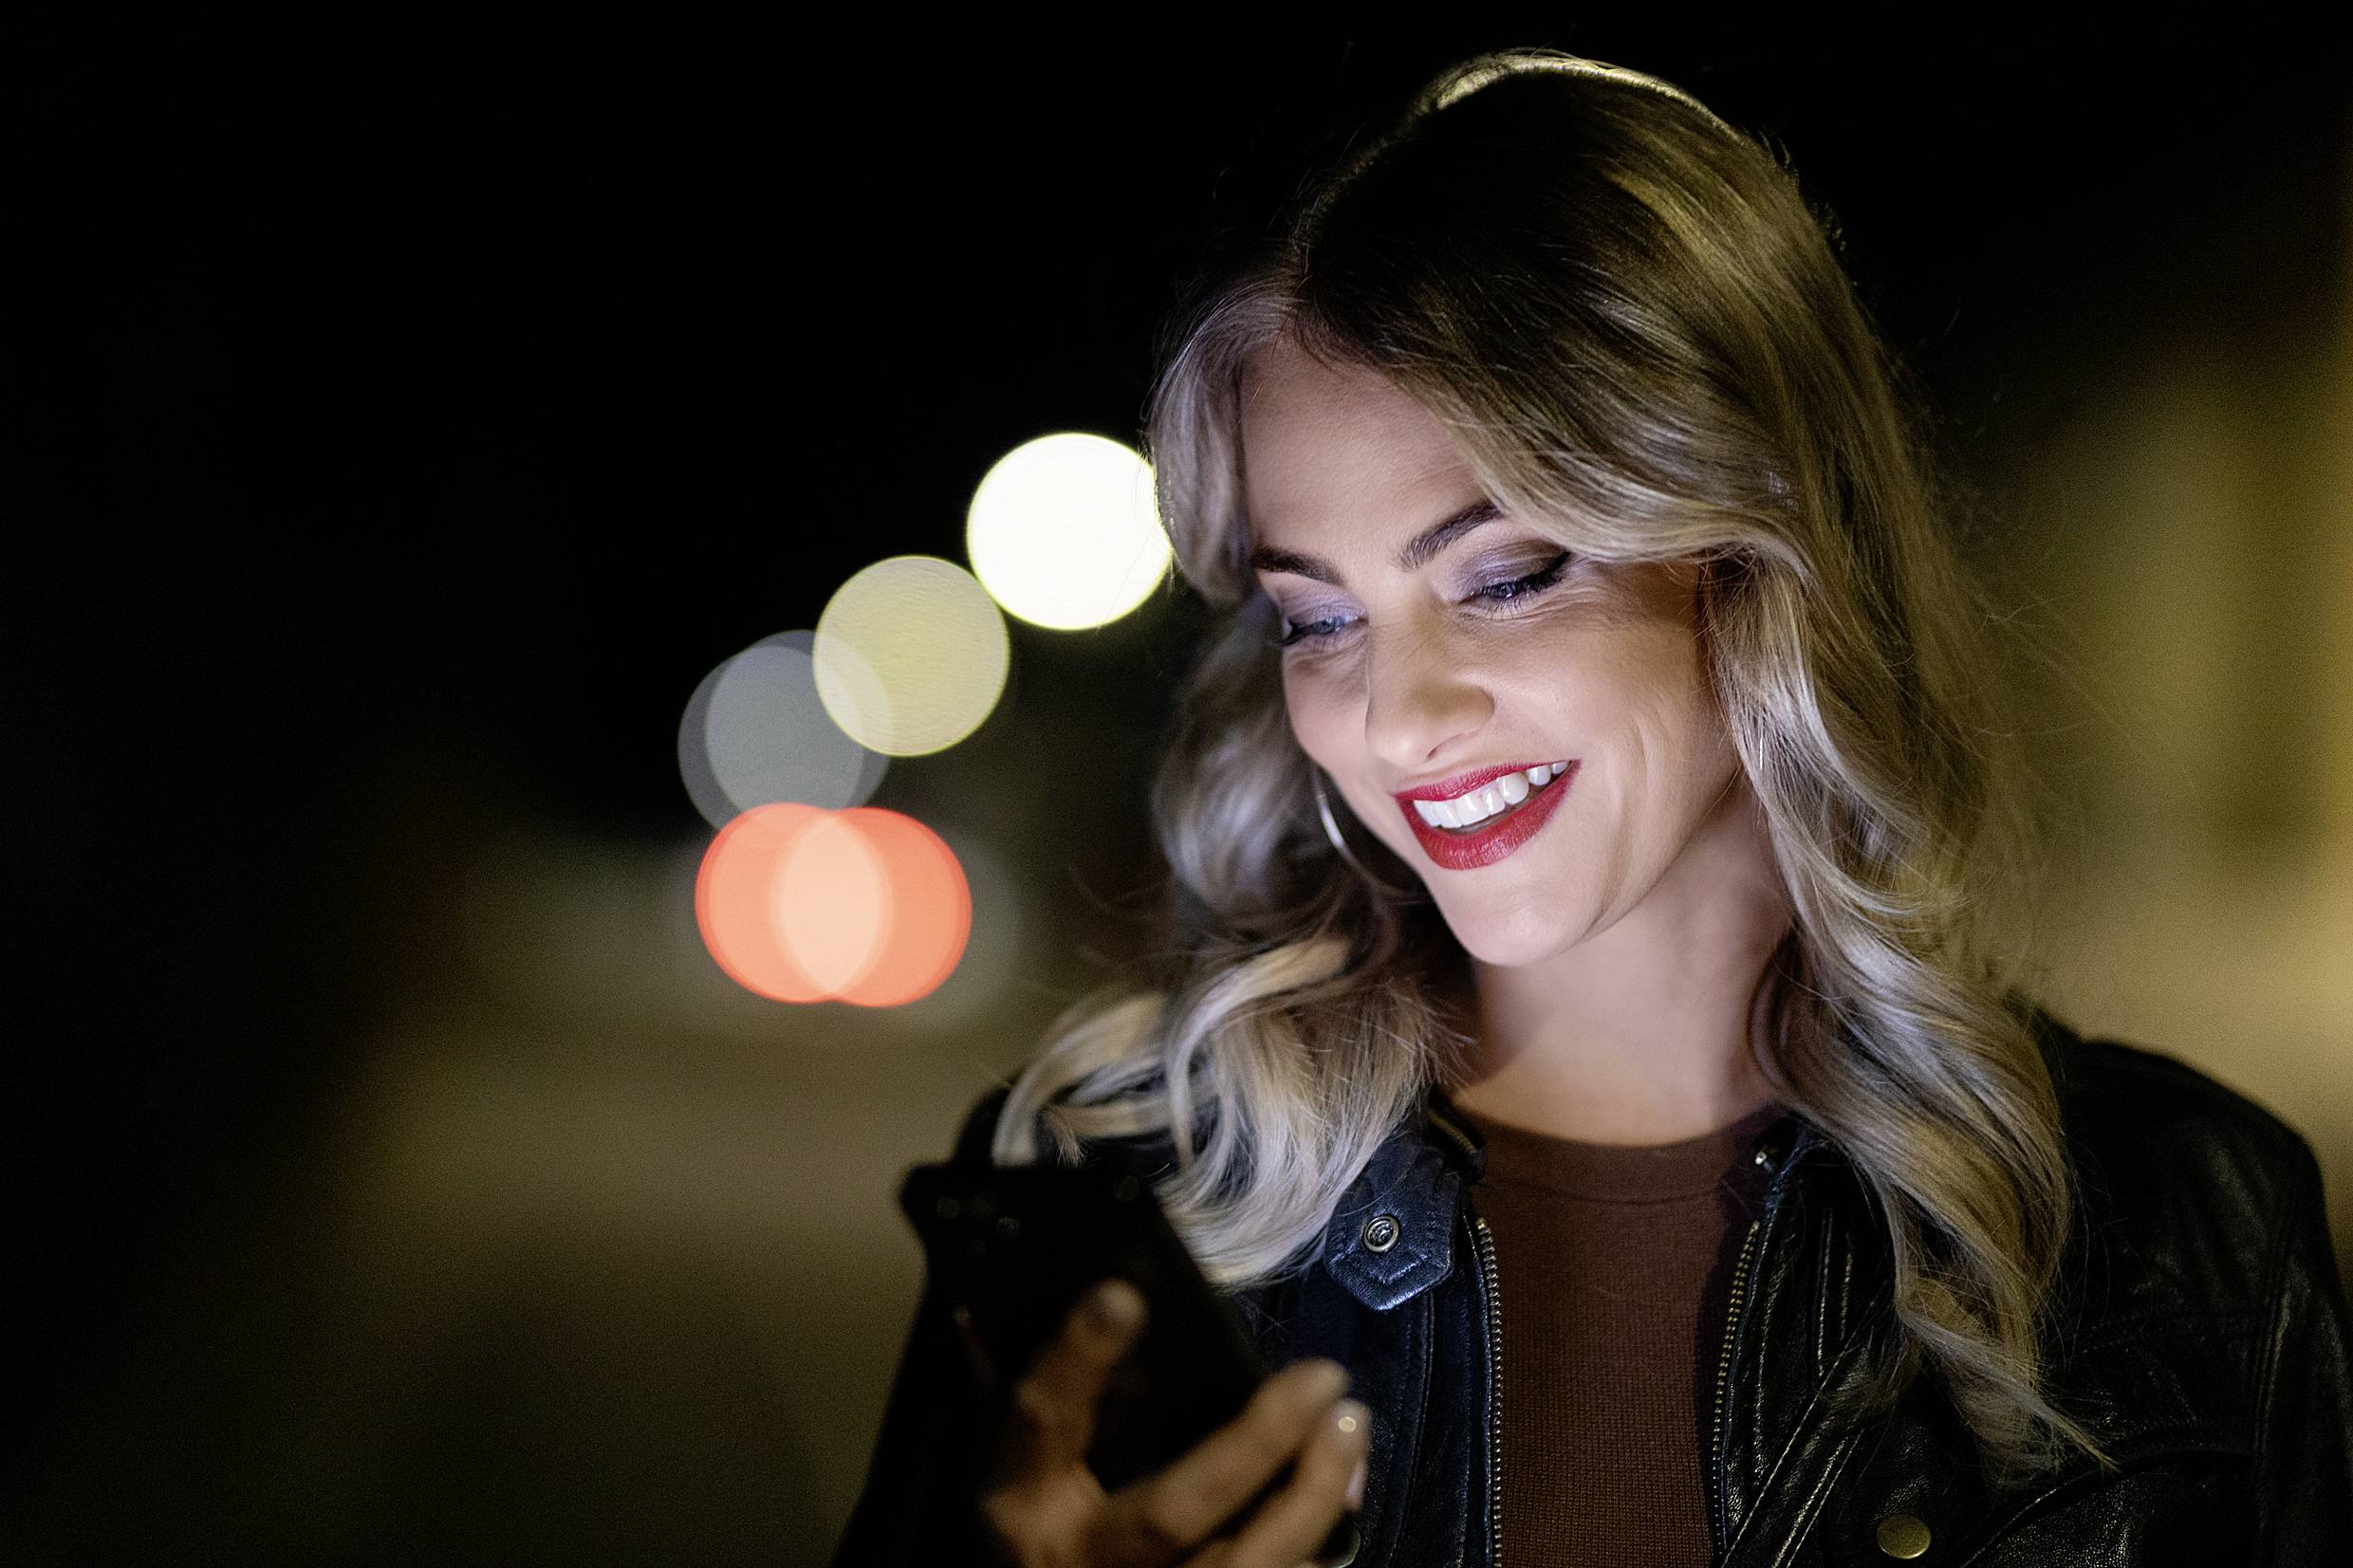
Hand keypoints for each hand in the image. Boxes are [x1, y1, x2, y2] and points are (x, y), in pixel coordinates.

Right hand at [955, 1278, 1368, 1566]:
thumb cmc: (1036, 1532)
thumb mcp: (1011, 1468)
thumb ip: (1021, 1395)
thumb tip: (992, 1306)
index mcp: (1021, 1506)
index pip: (1040, 1425)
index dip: (1076, 1361)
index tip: (1124, 1294)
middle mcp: (1081, 1566)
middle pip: (1171, 1512)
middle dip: (1253, 1444)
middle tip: (1320, 1375)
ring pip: (1240, 1567)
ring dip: (1310, 1498)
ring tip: (1352, 1424)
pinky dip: (1317, 1549)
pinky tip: (1349, 1491)